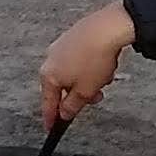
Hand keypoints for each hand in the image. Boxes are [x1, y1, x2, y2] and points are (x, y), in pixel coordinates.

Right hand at [41, 2, 134, 125]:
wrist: (108, 28)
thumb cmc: (94, 57)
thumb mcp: (84, 92)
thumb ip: (72, 107)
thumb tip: (64, 113)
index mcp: (48, 75)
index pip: (48, 104)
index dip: (51, 119)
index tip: (52, 128)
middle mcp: (50, 59)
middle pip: (62, 87)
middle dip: (79, 95)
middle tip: (94, 97)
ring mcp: (61, 46)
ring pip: (73, 73)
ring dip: (87, 80)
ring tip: (104, 77)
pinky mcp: (73, 36)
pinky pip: (79, 59)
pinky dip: (89, 66)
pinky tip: (103, 64)